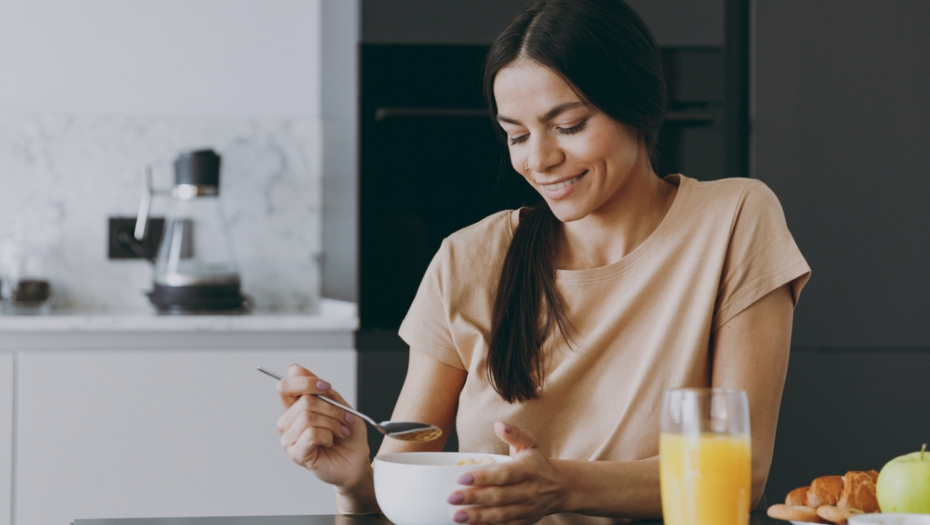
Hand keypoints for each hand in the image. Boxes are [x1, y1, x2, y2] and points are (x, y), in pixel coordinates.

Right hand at [276, 364, 370, 488]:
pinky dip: (328, 435)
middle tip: (345, 418)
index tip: (326, 386)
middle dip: (331, 408)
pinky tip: (331, 441)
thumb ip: (317, 388)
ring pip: (308, 417)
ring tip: (340, 432)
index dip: (306, 382)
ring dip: (332, 423)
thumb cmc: (347, 434)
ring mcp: (290, 440)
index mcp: (294, 408)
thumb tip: (294, 368)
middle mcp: (288, 423)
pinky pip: (311, 434)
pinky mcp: (297, 454)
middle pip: (303, 402)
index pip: (285, 387)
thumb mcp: (337, 404)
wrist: (357, 460)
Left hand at [448, 422, 565, 524]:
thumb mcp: (530, 443)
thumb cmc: (538, 463)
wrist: (560, 487)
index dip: (483, 477)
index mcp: (528, 469)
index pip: (504, 474)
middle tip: (452, 498)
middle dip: (474, 498)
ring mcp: (527, 509)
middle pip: (500, 496)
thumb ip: (514, 434)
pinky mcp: (524, 522)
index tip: (462, 477)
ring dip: (478, 517)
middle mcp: (529, 491)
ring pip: (501, 515)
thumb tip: (499, 425)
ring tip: (457, 516)